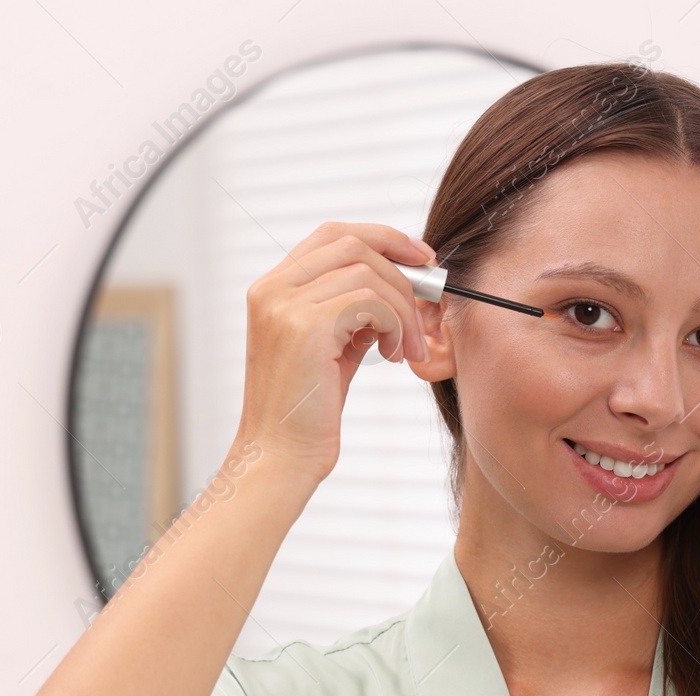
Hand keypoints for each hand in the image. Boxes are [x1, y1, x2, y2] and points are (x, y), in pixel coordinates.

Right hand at [234, 220, 437, 478]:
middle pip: (352, 242)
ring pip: (368, 272)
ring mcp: (284, 304)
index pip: (332, 234)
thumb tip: (402, 280)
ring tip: (407, 347)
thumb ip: (354, 311)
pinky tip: (394, 355)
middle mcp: (271, 288)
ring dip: (402, 308)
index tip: (421, 258)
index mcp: (272, 288)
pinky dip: (395, 324)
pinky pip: (370, 301)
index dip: (383, 237)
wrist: (280, 456)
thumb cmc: (308, 411)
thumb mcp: (333, 348)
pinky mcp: (305, 326)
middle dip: (402, 268)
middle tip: (428, 305)